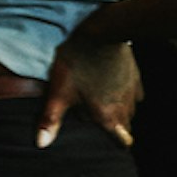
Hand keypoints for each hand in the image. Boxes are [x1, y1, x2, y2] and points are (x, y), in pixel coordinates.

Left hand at [37, 18, 142, 147]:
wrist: (101, 32)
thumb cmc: (78, 62)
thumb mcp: (59, 91)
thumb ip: (51, 119)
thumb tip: (41, 143)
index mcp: (107, 116)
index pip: (122, 141)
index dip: (117, 144)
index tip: (110, 143)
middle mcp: (124, 107)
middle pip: (126, 127)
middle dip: (115, 128)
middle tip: (98, 121)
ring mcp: (131, 91)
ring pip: (130, 111)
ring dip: (120, 112)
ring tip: (103, 105)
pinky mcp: (135, 76)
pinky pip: (135, 94)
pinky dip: (126, 95)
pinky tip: (115, 88)